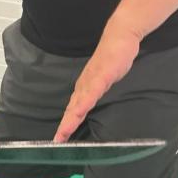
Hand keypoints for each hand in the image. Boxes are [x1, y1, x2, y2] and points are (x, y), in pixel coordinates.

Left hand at [54, 23, 140, 141]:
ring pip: (79, 103)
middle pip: (72, 110)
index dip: (66, 125)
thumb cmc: (112, 59)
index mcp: (84, 88)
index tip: (59, 140)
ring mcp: (92, 80)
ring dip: (71, 118)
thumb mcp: (104, 80)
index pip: (73, 110)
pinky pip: (93, 91)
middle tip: (57, 141)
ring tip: (64, 132)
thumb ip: (97, 91)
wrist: (120, 36)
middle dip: (65, 127)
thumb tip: (92, 103)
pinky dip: (85, 102)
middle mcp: (84, 86)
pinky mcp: (102, 75)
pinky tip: (80, 111)